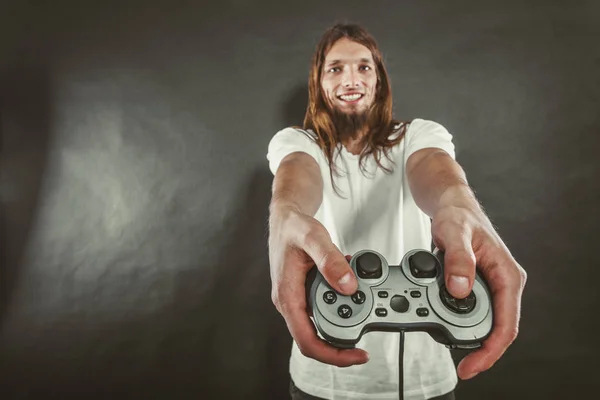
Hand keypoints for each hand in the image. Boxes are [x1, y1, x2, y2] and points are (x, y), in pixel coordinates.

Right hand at [268, 206, 369, 366]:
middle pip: (317, 337)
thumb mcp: (313, 238)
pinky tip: (351, 285)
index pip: (307, 340)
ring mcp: (297, 299)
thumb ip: (330, 261)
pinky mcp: (305, 293)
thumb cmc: (293, 227)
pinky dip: (342, 300)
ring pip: (323, 322)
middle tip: (369, 320)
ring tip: (363, 297)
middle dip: (345, 335)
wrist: (286, 219)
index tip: (356, 355)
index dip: (333, 355)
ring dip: (345, 315)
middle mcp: (290, 302)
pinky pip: (325, 306)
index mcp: (287, 296)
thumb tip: (347, 285)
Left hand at [431, 203, 526, 379]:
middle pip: (496, 329)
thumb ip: (458, 260)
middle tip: (459, 362)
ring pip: (481, 322)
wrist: (450, 206)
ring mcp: (489, 287)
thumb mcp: (455, 233)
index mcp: (507, 275)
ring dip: (465, 335)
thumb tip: (459, 289)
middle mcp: (502, 284)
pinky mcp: (475, 287)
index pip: (507, 324)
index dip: (491, 350)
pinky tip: (443, 325)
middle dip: (478, 348)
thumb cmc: (459, 215)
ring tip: (446, 342)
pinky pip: (469, 312)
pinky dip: (456, 321)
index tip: (473, 364)